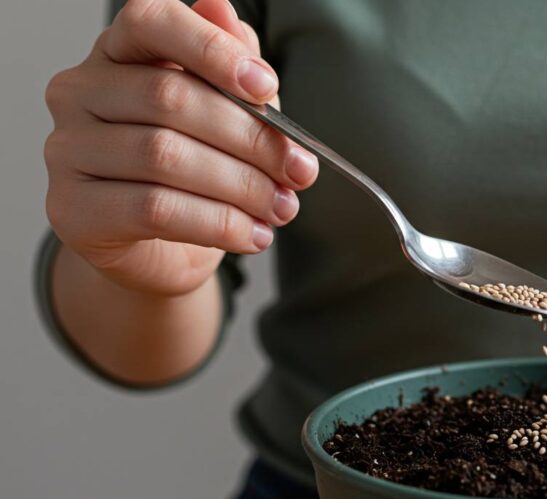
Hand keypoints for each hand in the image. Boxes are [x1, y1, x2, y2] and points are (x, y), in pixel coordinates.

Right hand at [44, 0, 317, 295]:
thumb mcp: (228, 112)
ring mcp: (68, 151)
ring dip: (241, 187)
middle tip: (301, 171)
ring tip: (282, 207)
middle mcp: (80, 92)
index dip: (211, 49)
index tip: (266, 86)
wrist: (157, 249)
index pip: (151, 23)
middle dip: (251, 139)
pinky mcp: (73, 211)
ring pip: (164, 157)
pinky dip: (218, 224)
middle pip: (170, 98)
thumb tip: (227, 11)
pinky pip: (155, 210)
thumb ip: (233, 65)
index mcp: (118, 52)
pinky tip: (253, 234)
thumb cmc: (194, 170)